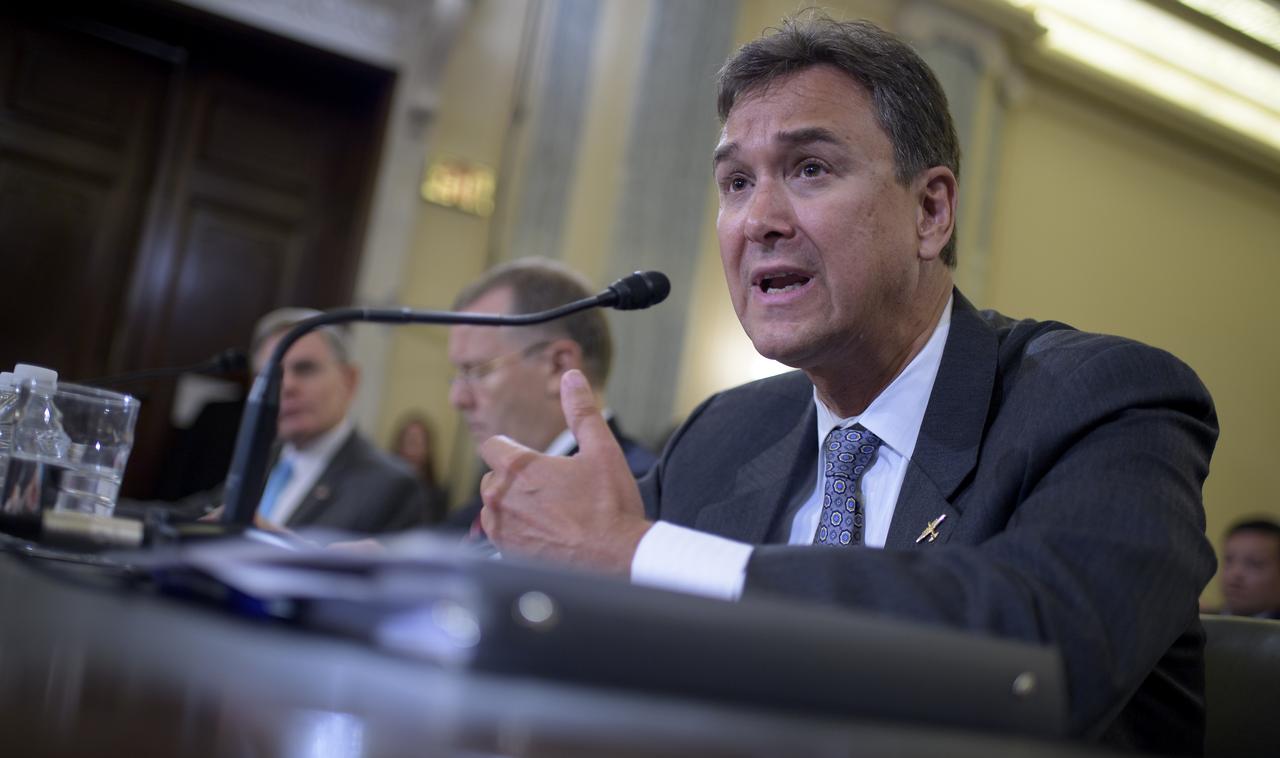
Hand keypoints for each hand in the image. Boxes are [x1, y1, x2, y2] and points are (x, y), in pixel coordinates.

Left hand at [479, 369, 652, 573]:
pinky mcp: (505, 553)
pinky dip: (517, 532)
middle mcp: (500, 497)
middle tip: (551, 490)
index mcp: (518, 467)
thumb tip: (571, 378)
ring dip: (514, 507)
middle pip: (493, 477)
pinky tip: (546, 534)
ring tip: (550, 514)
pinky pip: (500, 535)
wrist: (617, 559)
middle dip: (515, 480)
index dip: (511, 449)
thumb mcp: (602, 451)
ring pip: (495, 507)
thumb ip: (581, 411)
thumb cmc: (611, 507)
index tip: (532, 460)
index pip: (492, 446)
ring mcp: (501, 528)